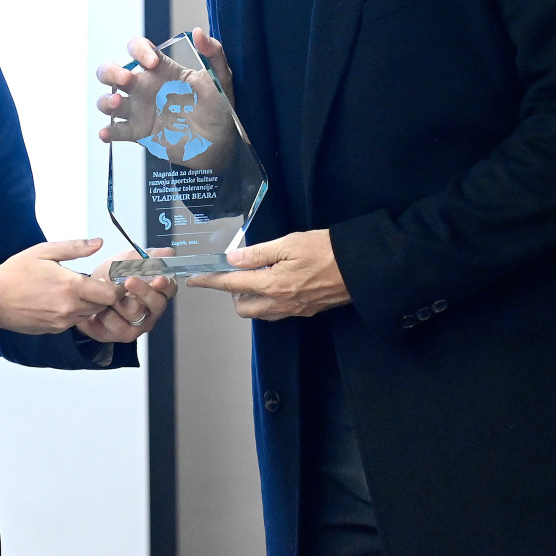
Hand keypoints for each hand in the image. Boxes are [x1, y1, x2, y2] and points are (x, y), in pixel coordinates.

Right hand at [0, 239, 121, 334]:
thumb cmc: (15, 273)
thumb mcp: (45, 251)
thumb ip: (75, 247)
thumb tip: (98, 243)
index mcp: (71, 287)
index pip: (110, 294)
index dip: (117, 287)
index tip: (116, 280)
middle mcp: (70, 308)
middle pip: (102, 305)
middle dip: (104, 295)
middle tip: (96, 282)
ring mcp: (62, 322)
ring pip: (89, 314)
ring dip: (89, 304)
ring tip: (77, 290)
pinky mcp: (54, 330)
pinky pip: (73, 321)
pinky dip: (75, 311)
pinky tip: (62, 299)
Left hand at [75, 256, 178, 342]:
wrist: (88, 295)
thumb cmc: (111, 279)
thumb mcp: (126, 261)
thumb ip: (145, 256)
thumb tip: (168, 252)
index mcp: (157, 290)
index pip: (170, 288)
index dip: (166, 284)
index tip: (158, 278)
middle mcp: (152, 309)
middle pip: (157, 303)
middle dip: (143, 291)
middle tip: (129, 280)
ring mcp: (140, 323)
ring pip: (136, 313)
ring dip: (119, 299)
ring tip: (106, 290)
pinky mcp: (124, 334)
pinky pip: (118, 324)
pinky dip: (106, 312)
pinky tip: (100, 305)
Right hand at [96, 28, 234, 153]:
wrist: (220, 142)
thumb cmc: (219, 107)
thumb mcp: (221, 77)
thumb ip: (214, 52)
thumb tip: (199, 32)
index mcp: (161, 70)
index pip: (138, 49)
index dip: (139, 50)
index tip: (153, 62)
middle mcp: (145, 88)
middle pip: (111, 72)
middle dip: (111, 72)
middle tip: (126, 79)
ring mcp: (139, 110)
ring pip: (107, 100)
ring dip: (105, 100)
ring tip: (117, 104)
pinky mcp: (138, 133)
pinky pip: (115, 131)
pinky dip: (107, 132)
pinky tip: (108, 133)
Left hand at [186, 229, 349, 319]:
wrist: (361, 268)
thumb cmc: (326, 249)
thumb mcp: (290, 243)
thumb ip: (259, 253)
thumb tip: (232, 259)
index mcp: (273, 285)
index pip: (231, 285)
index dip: (210, 281)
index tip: (194, 279)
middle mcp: (280, 303)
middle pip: (242, 307)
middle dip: (233, 293)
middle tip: (239, 272)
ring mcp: (293, 310)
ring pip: (259, 312)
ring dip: (251, 298)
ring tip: (258, 276)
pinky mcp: (306, 311)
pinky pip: (276, 312)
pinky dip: (268, 301)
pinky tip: (277, 283)